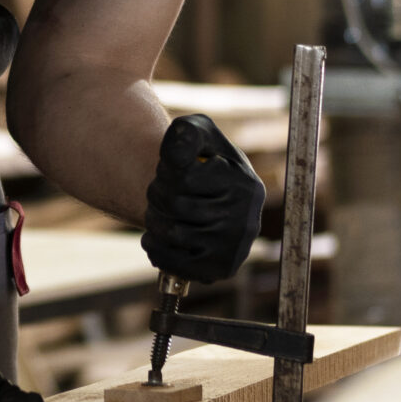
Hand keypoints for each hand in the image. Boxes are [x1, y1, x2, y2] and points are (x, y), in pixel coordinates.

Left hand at [142, 113, 265, 281]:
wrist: (207, 197)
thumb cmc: (199, 160)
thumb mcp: (197, 133)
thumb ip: (187, 133)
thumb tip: (177, 157)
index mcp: (246, 184)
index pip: (184, 178)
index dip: (165, 171)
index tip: (171, 169)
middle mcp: (247, 219)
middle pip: (176, 205)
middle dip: (156, 193)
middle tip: (158, 190)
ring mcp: (234, 248)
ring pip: (172, 233)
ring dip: (153, 219)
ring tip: (158, 211)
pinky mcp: (219, 269)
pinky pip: (175, 263)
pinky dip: (154, 248)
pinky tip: (153, 237)